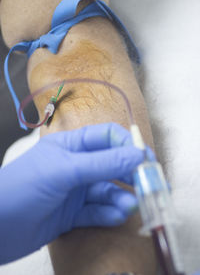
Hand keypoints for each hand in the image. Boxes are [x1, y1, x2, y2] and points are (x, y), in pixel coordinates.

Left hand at [0, 123, 152, 263]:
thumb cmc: (23, 188)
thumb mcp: (65, 170)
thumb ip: (102, 164)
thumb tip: (137, 154)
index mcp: (71, 145)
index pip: (106, 137)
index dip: (127, 145)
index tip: (145, 158)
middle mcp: (75, 165)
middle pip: (112, 165)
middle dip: (131, 174)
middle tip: (149, 186)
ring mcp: (75, 190)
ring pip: (107, 190)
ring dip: (122, 197)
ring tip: (130, 206)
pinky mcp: (73, 213)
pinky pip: (98, 211)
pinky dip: (109, 213)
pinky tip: (116, 216)